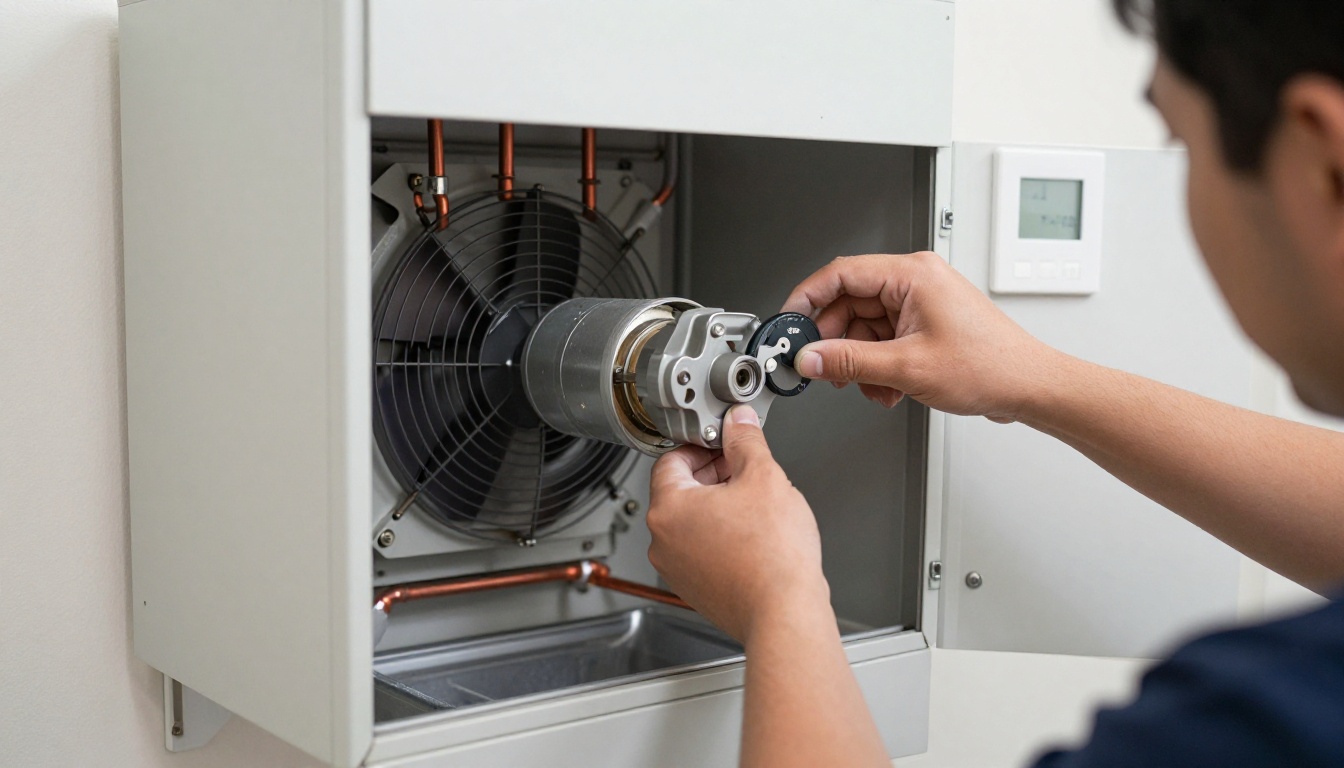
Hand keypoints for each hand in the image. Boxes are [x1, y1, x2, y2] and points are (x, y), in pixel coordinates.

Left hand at [646, 406, 831, 642]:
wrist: (784, 613)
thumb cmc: (772, 557)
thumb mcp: (764, 477)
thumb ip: (746, 441)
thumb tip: (739, 422)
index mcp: (667, 509)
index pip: (671, 459)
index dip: (703, 446)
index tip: (725, 444)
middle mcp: (662, 541)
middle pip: (681, 490)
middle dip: (715, 475)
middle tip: (747, 471)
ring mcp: (676, 569)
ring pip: (693, 522)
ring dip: (720, 507)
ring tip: (755, 507)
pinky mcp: (695, 589)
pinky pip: (702, 550)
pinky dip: (723, 537)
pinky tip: (754, 536)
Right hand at [782, 252, 1062, 422]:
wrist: (1029, 386)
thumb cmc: (990, 366)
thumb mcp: (907, 367)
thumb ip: (850, 361)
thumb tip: (811, 358)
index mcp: (912, 274)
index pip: (840, 274)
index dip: (807, 299)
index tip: (789, 325)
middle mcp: (915, 281)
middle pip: (849, 303)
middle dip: (836, 341)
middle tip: (825, 368)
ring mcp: (920, 303)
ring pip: (864, 326)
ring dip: (860, 361)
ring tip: (872, 386)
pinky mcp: (925, 323)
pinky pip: (883, 338)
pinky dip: (877, 365)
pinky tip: (889, 387)